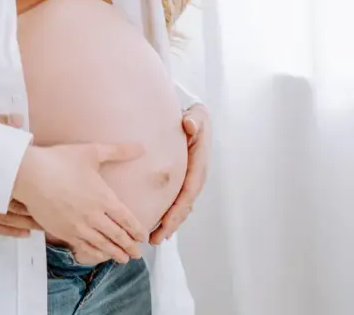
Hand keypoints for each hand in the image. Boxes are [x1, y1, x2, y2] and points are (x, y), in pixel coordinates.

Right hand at [11, 142, 146, 263]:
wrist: (30, 175)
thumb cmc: (60, 161)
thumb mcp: (92, 152)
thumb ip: (118, 151)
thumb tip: (140, 147)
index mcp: (104, 198)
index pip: (127, 220)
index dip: (137, 230)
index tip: (144, 237)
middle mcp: (94, 216)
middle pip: (117, 236)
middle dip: (130, 246)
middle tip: (138, 253)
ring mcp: (78, 226)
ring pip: (102, 245)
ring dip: (115, 253)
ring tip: (123, 259)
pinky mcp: (63, 232)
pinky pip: (83, 247)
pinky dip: (95, 253)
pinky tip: (99, 255)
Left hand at [150, 104, 209, 243]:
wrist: (196, 118)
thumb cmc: (195, 118)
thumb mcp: (197, 115)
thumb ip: (194, 120)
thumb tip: (189, 125)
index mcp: (199, 165)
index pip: (188, 192)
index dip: (178, 210)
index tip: (166, 224)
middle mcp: (196, 176)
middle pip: (184, 206)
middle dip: (171, 224)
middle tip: (156, 239)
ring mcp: (190, 180)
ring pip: (180, 207)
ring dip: (169, 224)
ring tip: (154, 239)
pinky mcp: (183, 181)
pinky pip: (177, 202)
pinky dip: (168, 215)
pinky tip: (157, 225)